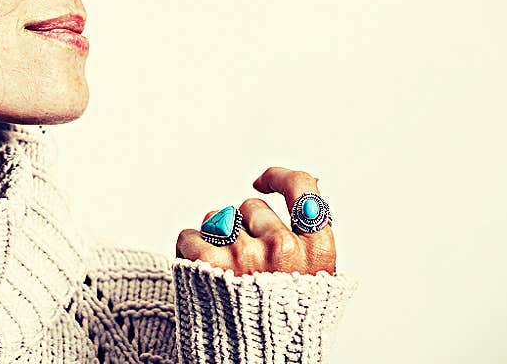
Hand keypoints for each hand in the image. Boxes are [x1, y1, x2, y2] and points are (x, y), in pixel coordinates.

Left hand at [176, 167, 336, 275]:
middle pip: (250, 207)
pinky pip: (190, 235)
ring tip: (222, 273)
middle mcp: (283, 250)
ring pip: (217, 218)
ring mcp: (246, 256)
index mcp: (317, 252)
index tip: (262, 182)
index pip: (304, 189)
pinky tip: (200, 274)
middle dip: (242, 227)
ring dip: (214, 237)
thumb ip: (311, 241)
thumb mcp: (317, 286)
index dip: (279, 177)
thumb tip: (311, 187)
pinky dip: (189, 250)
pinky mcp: (210, 266)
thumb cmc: (283, 329)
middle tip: (243, 264)